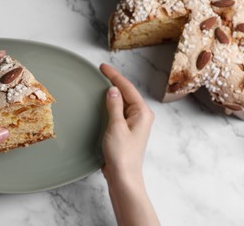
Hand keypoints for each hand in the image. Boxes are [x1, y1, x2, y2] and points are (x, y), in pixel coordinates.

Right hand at [100, 63, 153, 179]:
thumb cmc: (122, 154)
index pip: (128, 88)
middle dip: (114, 82)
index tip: (103, 67)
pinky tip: (103, 102)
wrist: (123, 176)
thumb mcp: (116, 127)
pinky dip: (111, 105)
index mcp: (142, 113)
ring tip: (101, 82)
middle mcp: (140, 116)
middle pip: (127, 94)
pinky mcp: (126, 131)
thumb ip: (114, 106)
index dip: (115, 76)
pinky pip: (119, 112)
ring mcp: (134, 124)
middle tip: (101, 71)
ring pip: (122, 103)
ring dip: (112, 93)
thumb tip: (113, 89)